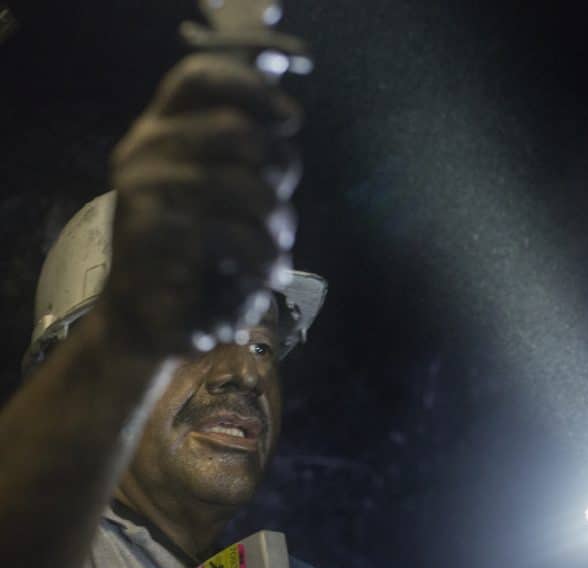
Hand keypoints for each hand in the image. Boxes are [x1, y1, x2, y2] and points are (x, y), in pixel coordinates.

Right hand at [102, 53, 301, 356]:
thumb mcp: (219, 189)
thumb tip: (286, 99)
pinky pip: (230, 234)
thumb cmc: (196, 251)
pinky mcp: (152, 236)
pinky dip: (261, 259)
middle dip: (280, 170)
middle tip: (283, 215)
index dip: (252, 85)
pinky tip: (265, 278)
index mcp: (160, 129)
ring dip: (277, 226)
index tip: (292, 114)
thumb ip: (244, 146)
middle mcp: (144, 149)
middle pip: (238, 130)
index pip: (199, 77)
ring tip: (276, 257)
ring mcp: (143, 190)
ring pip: (243, 185)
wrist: (148, 319)